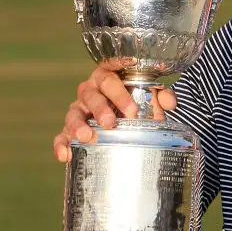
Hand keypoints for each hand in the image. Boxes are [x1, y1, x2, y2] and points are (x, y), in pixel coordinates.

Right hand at [52, 63, 177, 161]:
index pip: (110, 75)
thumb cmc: (135, 99)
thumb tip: (170, 102)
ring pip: (74, 113)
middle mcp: (91, 90)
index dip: (118, 88)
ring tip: (86, 137)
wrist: (122, 112)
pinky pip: (62, 135)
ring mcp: (79, 109)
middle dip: (101, 109)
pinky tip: (65, 156)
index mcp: (109, 76)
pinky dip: (61, 144)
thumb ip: (160, 96)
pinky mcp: (71, 128)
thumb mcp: (148, 95)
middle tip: (111, 123)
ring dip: (78, 125)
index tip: (131, 104)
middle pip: (92, 95)